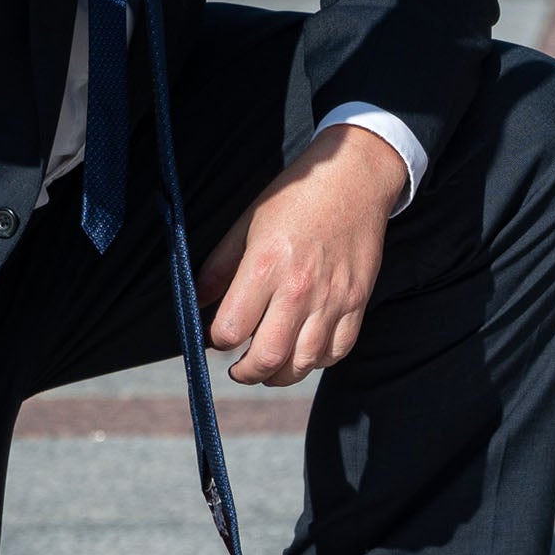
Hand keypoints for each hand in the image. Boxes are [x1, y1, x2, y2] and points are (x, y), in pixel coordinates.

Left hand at [194, 126, 405, 385]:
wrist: (353, 179)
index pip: (229, 331)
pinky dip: (316, 362)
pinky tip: (303, 353)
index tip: (218, 337)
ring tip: (270, 368)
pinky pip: (337, 351)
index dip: (217, 341)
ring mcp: (332, 299)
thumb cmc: (296, 198)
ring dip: (280, 376)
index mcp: (263, 267)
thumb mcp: (246, 224)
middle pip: (266, 358)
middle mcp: (298, 290)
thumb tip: (197, 303)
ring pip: (302, 364)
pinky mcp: (357, 302)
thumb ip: (219, 267)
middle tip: (239, 369)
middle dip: (245, 373)